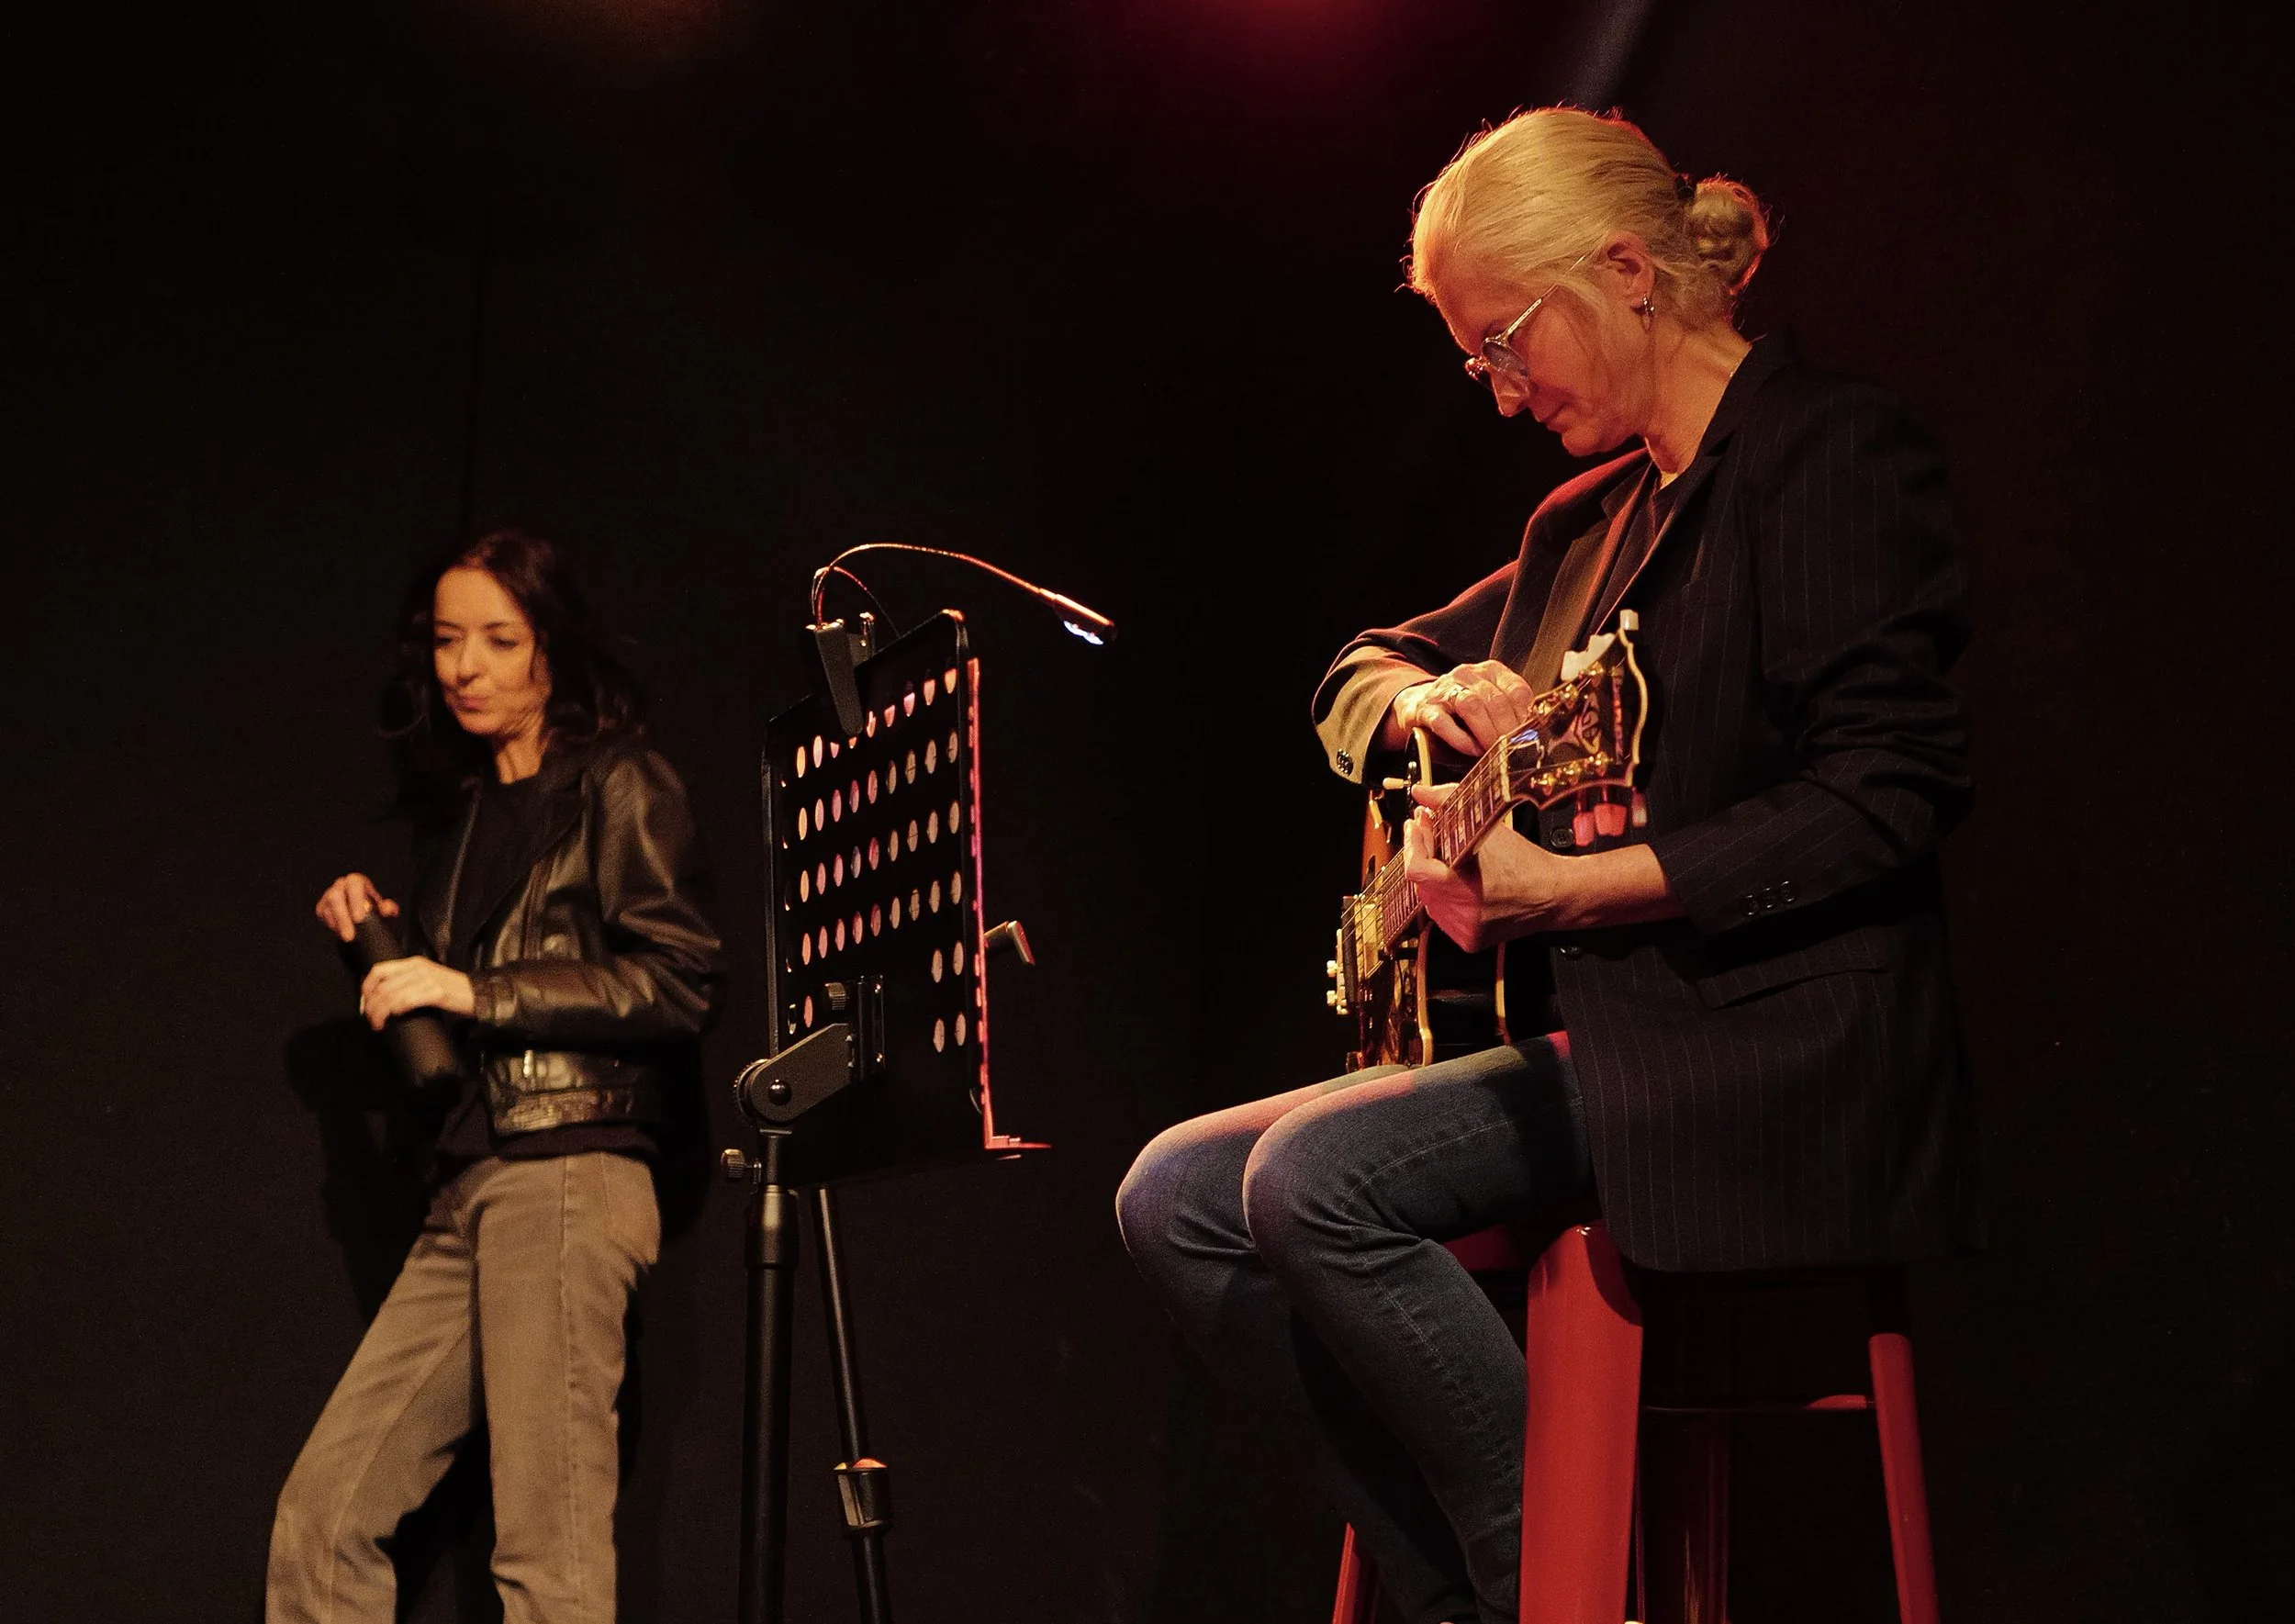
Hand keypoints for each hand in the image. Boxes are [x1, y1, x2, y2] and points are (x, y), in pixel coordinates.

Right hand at [317, 872, 397, 942]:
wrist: (364, 918)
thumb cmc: (374, 910)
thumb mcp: (385, 910)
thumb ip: (388, 908)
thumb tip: (387, 909)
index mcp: (358, 882)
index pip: (354, 883)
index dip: (356, 900)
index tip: (359, 918)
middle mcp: (341, 886)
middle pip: (335, 896)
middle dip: (343, 918)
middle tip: (349, 935)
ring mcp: (329, 896)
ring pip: (327, 908)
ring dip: (338, 925)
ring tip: (349, 936)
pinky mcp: (322, 907)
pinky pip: (323, 916)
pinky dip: (333, 925)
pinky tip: (342, 931)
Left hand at [359, 956, 475, 1028]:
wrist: (478, 994)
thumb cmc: (451, 991)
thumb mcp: (426, 980)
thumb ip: (408, 983)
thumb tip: (384, 999)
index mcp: (413, 963)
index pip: (379, 970)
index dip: (366, 988)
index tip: (364, 1004)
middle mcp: (418, 968)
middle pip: (383, 986)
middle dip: (371, 1006)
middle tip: (371, 1020)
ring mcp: (428, 979)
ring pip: (392, 995)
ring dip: (380, 1012)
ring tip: (378, 1025)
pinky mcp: (437, 992)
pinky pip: (408, 1000)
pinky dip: (397, 1009)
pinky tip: (394, 1017)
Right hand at [1388, 660, 1541, 756]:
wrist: (1418, 706)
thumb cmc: (1462, 713)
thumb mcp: (1490, 706)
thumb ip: (1511, 716)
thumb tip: (1537, 739)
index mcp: (1491, 671)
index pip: (1518, 690)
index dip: (1526, 717)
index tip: (1530, 739)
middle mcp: (1469, 674)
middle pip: (1496, 700)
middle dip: (1507, 730)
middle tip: (1512, 752)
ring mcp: (1446, 689)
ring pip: (1472, 706)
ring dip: (1486, 733)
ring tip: (1491, 752)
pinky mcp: (1426, 708)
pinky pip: (1444, 722)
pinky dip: (1460, 739)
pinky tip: (1470, 750)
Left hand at [1403, 783, 1684, 947]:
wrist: (1554, 895)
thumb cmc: (1525, 862)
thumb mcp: (1487, 828)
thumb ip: (1449, 805)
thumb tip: (1422, 793)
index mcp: (1463, 885)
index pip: (1416, 869)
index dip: (1414, 845)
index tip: (1417, 826)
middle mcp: (1461, 912)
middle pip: (1422, 881)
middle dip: (1425, 856)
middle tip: (1432, 835)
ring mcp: (1463, 929)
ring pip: (1430, 900)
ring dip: (1434, 879)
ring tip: (1450, 861)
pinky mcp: (1469, 941)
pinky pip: (1444, 917)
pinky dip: (1447, 899)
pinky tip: (1461, 886)